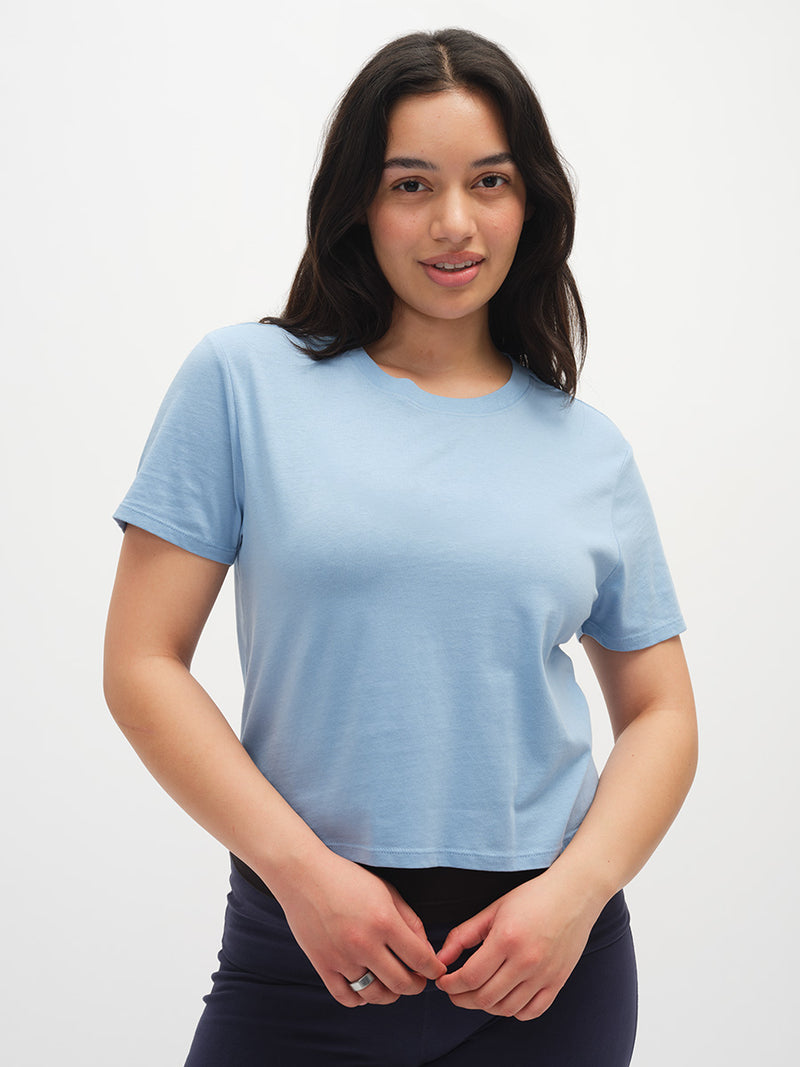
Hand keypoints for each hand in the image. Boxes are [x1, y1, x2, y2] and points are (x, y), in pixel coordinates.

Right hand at [276, 850, 445, 1007]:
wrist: (304, 875)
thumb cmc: (349, 879)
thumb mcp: (386, 892)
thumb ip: (411, 921)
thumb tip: (426, 952)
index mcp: (385, 921)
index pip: (420, 959)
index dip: (434, 969)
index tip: (436, 970)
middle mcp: (364, 943)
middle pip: (402, 984)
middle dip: (417, 985)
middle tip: (417, 979)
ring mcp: (342, 958)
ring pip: (375, 995)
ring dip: (390, 995)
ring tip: (392, 983)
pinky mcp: (322, 965)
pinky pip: (347, 997)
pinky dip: (360, 999)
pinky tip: (366, 987)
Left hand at [434, 873, 602, 1019]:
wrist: (573, 894)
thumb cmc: (531, 897)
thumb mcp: (493, 910)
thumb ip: (464, 934)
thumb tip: (441, 957)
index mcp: (506, 939)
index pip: (470, 977)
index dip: (451, 984)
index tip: (442, 982)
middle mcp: (526, 961)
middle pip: (485, 997)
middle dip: (462, 998)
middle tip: (453, 991)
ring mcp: (544, 975)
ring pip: (506, 1008)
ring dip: (485, 1006)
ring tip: (476, 993)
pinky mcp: (558, 982)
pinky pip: (532, 1011)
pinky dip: (513, 1011)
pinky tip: (504, 998)